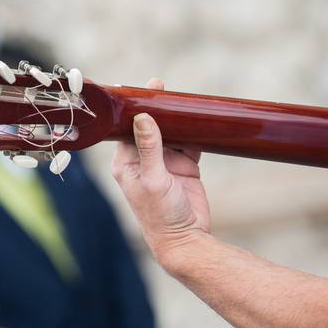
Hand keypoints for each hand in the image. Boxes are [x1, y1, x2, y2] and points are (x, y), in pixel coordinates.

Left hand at [112, 78, 210, 264]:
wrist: (185, 239)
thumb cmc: (160, 215)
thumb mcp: (154, 179)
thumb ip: (149, 148)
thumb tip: (141, 117)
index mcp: (126, 162)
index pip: (127, 128)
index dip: (134, 108)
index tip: (143, 89)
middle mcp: (144, 160)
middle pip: (149, 125)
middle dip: (157, 108)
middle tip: (164, 88)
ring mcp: (165, 162)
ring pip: (170, 131)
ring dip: (177, 118)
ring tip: (184, 99)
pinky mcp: (185, 166)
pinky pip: (190, 142)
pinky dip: (195, 131)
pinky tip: (200, 118)